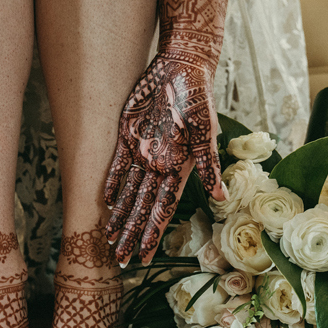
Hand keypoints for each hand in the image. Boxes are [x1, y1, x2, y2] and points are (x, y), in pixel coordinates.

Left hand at [104, 56, 225, 264]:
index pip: (162, 210)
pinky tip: (106, 203)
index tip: (143, 257)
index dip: (152, 233)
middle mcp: (160, 166)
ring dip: (120, 216)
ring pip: (128, 193)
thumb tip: (221, 197)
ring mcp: (144, 153)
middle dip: (132, 234)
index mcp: (179, 169)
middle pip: (142, 208)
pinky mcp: (129, 136)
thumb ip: (208, 164)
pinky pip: (118, 167)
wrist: (182, 67)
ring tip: (110, 239)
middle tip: (120, 259)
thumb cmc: (199, 98)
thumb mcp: (206, 131)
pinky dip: (113, 184)